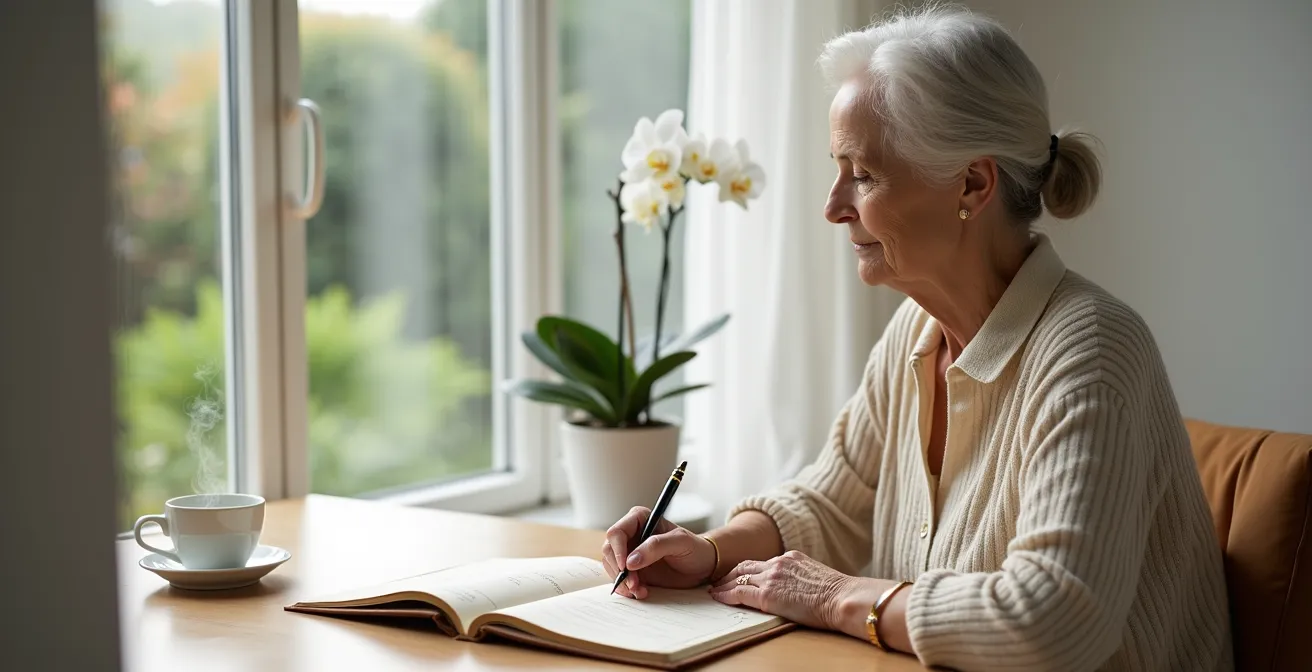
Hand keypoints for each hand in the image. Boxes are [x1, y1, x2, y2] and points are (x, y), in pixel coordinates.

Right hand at [602, 506, 716, 598]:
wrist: (702, 566)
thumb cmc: (695, 548)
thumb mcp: (681, 542)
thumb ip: (656, 546)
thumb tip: (631, 560)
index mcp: (640, 519)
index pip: (616, 532)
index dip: (617, 551)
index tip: (625, 567)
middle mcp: (631, 534)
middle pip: (609, 551)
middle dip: (619, 570)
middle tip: (634, 584)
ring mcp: (630, 552)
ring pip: (611, 567)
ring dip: (623, 582)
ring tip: (640, 591)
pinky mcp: (633, 570)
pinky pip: (620, 579)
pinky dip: (627, 589)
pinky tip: (641, 592)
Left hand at [708, 550, 850, 630]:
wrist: (843, 598)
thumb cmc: (839, 595)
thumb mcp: (817, 578)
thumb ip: (802, 578)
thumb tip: (798, 590)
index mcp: (791, 558)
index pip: (762, 562)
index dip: (747, 569)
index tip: (739, 575)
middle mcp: (778, 563)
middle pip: (745, 566)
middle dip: (730, 574)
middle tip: (718, 581)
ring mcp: (771, 577)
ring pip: (738, 577)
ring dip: (723, 584)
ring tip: (714, 590)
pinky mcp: (767, 595)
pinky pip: (738, 593)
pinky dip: (725, 595)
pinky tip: (718, 598)